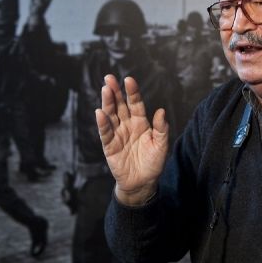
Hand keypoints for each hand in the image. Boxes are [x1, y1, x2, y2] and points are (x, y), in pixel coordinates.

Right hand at [95, 74, 168, 205]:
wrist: (142, 183)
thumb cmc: (153, 163)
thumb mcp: (161, 146)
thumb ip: (161, 129)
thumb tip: (161, 111)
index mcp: (140, 122)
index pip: (135, 103)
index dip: (132, 92)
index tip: (129, 80)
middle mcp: (127, 125)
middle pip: (119, 105)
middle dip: (115, 92)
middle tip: (109, 78)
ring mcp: (117, 135)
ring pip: (111, 115)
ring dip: (107, 103)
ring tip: (105, 90)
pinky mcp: (109, 146)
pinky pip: (105, 133)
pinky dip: (102, 123)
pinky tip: (100, 113)